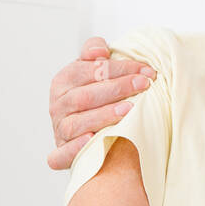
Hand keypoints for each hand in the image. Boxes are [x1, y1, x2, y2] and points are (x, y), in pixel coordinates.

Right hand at [48, 36, 156, 169]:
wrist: (88, 130)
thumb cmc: (95, 97)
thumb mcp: (93, 70)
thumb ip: (93, 51)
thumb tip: (100, 50)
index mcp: (63, 82)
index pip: (88, 71)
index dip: (118, 69)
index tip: (146, 71)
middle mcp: (58, 106)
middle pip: (85, 96)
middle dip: (117, 89)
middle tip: (143, 85)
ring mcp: (58, 131)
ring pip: (76, 124)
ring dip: (103, 116)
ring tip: (128, 109)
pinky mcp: (60, 154)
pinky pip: (61, 155)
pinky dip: (74, 149)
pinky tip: (91, 140)